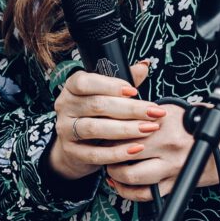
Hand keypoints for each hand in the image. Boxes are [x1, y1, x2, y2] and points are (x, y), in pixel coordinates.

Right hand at [47, 61, 166, 181]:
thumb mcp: (106, 96)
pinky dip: (118, 152)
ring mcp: (65, 130)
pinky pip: (95, 154)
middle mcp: (65, 106)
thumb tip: (143, 66)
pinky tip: (137, 149)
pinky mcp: (71, 152)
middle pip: (97, 105)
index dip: (110, 86)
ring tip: (149, 129)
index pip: (86, 82)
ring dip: (126, 129)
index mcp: (72, 87)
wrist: (76, 147)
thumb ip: (124, 82)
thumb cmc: (96, 115)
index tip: (135, 91)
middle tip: (155, 112)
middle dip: (130, 109)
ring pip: (95, 128)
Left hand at [108, 98, 219, 202]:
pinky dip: (128, 191)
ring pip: (131, 175)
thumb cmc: (199, 124)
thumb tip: (117, 114)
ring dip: (115, 173)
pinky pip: (145, 194)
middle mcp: (168, 144)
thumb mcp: (173, 108)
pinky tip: (120, 184)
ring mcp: (172, 166)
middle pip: (123, 151)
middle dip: (108, 151)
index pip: (125, 126)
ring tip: (111, 166)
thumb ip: (146, 112)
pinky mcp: (175, 183)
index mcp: (165, 121)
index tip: (103, 129)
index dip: (109, 129)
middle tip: (103, 149)